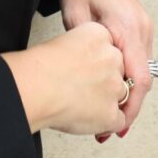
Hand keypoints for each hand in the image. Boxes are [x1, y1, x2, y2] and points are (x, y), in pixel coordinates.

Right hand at [3, 22, 126, 134]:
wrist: (36, 86)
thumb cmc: (41, 65)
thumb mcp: (64, 40)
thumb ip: (82, 48)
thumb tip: (85, 60)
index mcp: (99, 34)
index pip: (109, 47)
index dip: (97, 61)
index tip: (86, 67)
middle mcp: (112, 58)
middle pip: (119, 70)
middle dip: (105, 80)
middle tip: (83, 86)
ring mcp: (115, 87)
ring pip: (121, 96)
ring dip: (106, 101)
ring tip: (82, 102)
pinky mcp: (112, 113)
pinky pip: (119, 120)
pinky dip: (106, 122)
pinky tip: (88, 116)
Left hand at [49, 0, 154, 137]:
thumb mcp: (75, 15)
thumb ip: (86, 47)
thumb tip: (91, 76)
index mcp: (128, 26)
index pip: (139, 80)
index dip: (130, 108)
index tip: (119, 127)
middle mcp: (143, 26)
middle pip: (143, 79)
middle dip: (128, 105)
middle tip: (109, 128)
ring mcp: (144, 23)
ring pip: (142, 68)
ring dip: (129, 90)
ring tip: (108, 112)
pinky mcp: (139, 20)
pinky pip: (139, 55)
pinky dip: (129, 73)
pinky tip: (113, 84)